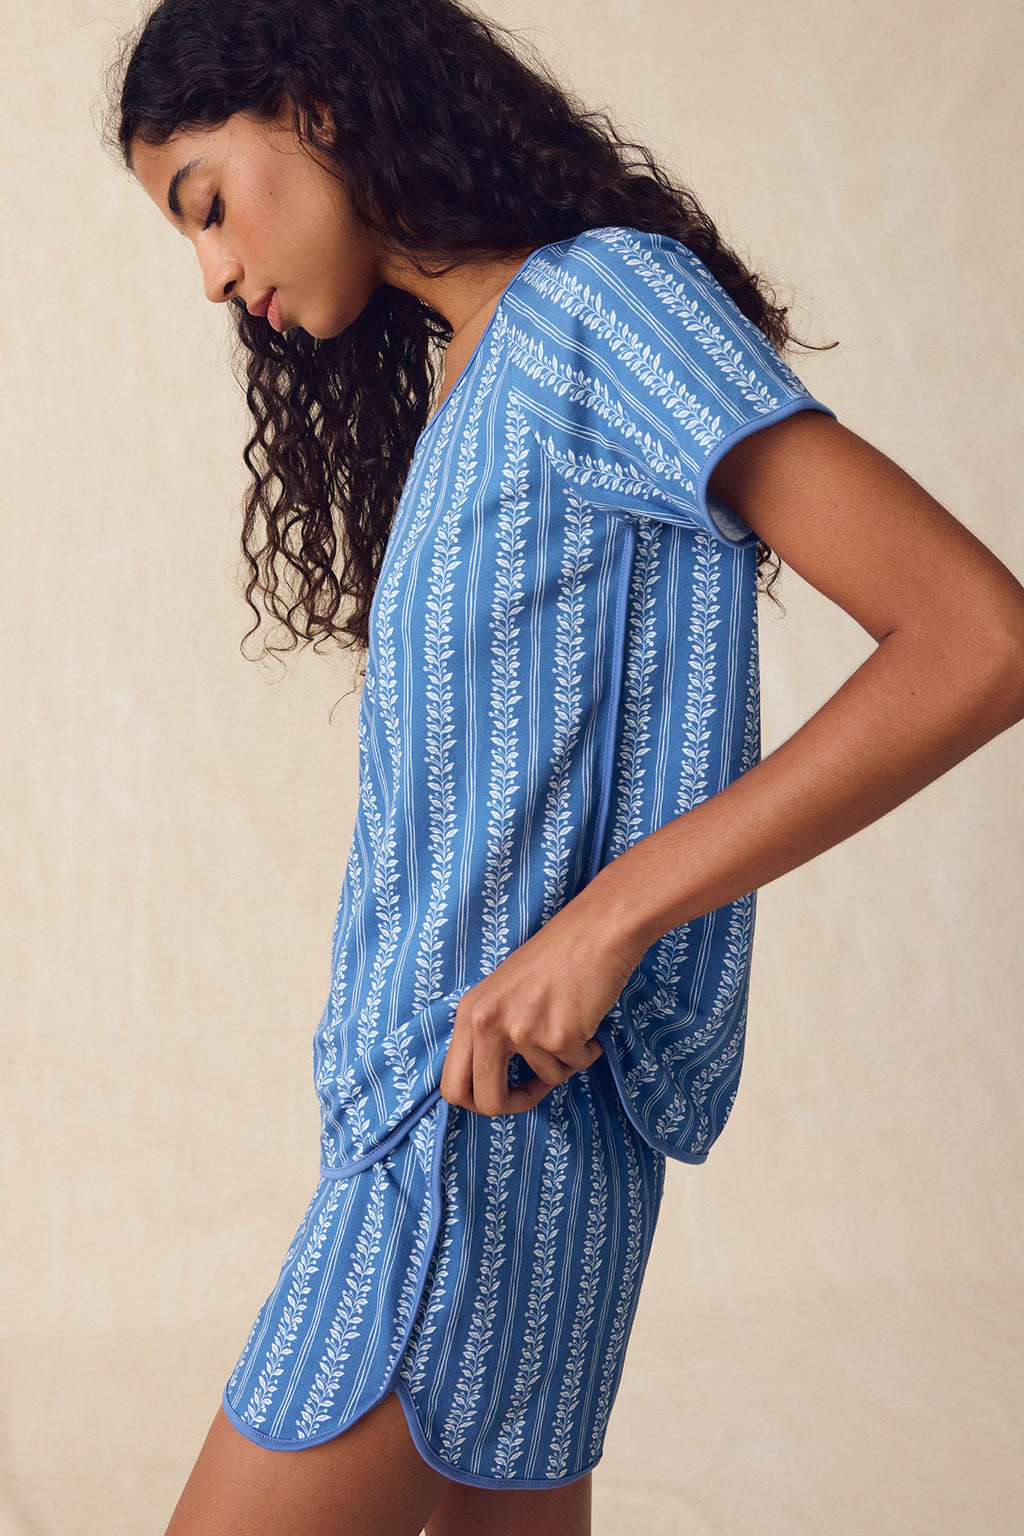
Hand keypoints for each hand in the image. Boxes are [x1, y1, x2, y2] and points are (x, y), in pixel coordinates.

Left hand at [439, 900, 639, 1115]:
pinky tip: (588, 1020)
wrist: (596, 930)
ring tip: (572, 1024)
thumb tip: (488, 1087)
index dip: (477, 1101)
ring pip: (546, 1081)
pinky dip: (587, 1051)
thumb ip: (490, 1034)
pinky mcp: (558, 1035)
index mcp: (469, 1014)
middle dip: (517, 1103)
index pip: (451, 1086)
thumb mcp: (502, 994)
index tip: (502, 1095)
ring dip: (564, 1061)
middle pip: (487, 1102)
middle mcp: (487, 1023)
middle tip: (537, 1089)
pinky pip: (575, 1066)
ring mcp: (522, 1030)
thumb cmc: (555, 958)